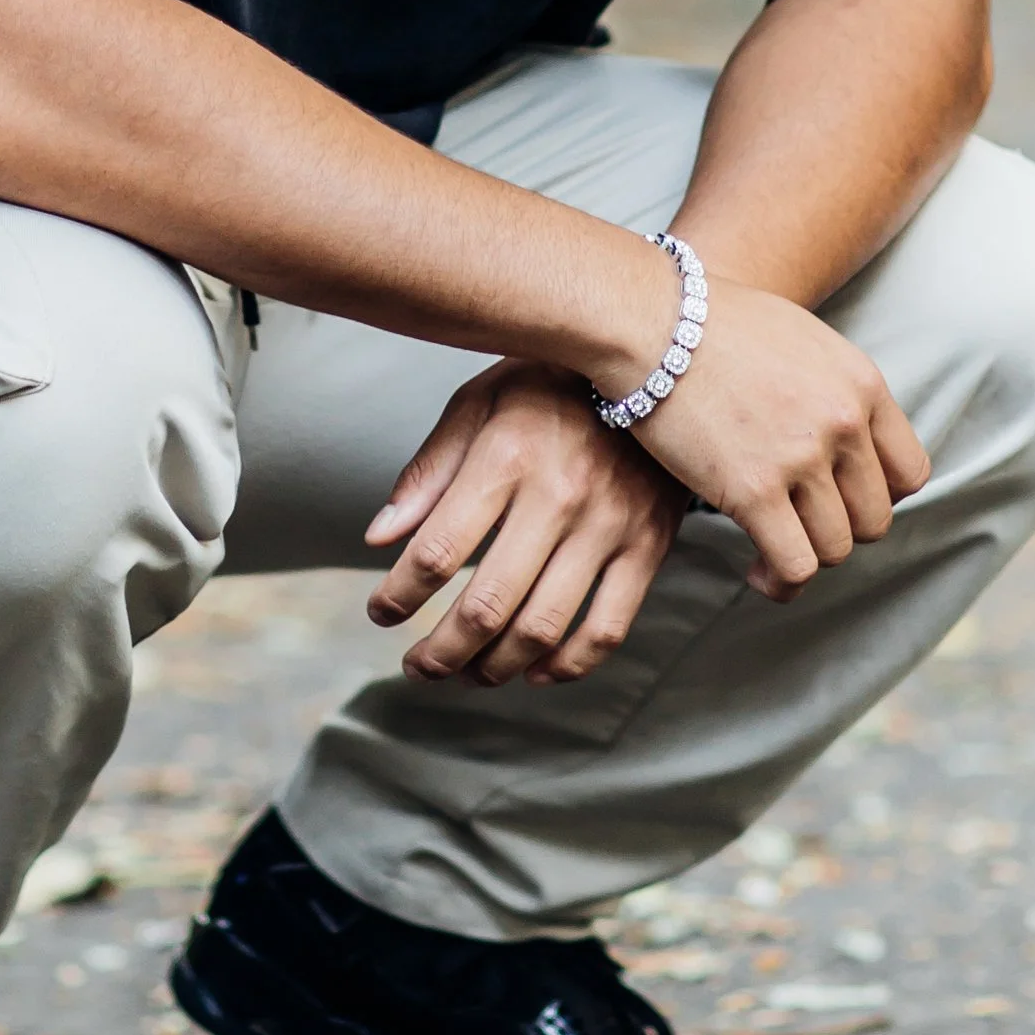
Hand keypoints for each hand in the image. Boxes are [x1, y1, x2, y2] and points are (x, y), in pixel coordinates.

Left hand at [363, 363, 687, 684]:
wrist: (655, 362)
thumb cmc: (548, 384)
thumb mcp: (479, 403)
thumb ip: (429, 472)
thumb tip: (378, 538)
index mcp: (505, 455)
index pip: (437, 551)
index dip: (398, 596)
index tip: (380, 612)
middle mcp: (558, 494)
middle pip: (487, 606)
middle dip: (440, 652)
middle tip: (417, 666)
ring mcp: (609, 524)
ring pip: (543, 629)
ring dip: (494, 668)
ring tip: (468, 672)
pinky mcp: (649, 545)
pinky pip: (608, 629)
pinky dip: (568, 666)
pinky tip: (536, 671)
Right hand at [629, 282, 928, 598]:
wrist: (654, 321)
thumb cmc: (715, 324)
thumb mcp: (803, 339)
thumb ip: (836, 388)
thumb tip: (846, 436)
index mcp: (862, 384)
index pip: (909, 473)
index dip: (878, 496)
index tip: (842, 498)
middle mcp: (843, 423)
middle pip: (875, 518)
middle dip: (838, 529)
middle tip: (800, 522)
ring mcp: (801, 458)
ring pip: (836, 548)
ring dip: (807, 555)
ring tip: (773, 547)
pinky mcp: (754, 491)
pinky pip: (795, 565)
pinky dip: (780, 580)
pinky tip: (756, 569)